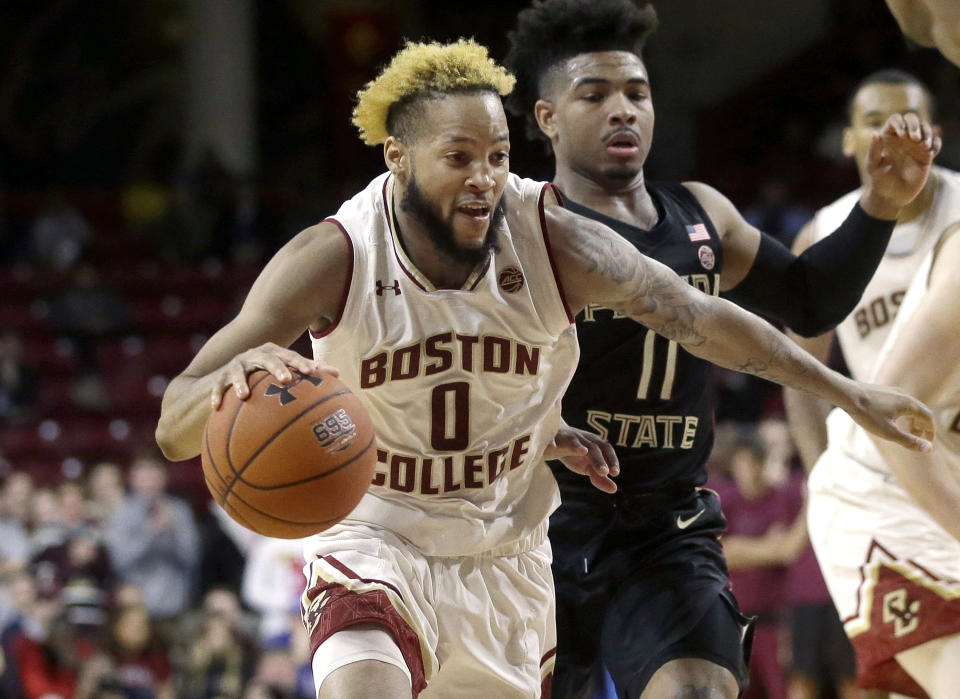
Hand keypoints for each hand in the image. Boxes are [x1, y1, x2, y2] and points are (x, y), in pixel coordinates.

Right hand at [210, 342, 338, 408]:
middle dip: (276, 368)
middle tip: (285, 380)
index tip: (313, 372)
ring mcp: (238, 364)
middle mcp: (256, 355)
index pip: (291, 356)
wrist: (234, 369)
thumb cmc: (269, 371)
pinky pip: (218, 386)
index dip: (302, 363)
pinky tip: (217, 407)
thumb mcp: (287, 369)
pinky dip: (217, 395)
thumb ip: (309, 371)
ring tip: (244, 395)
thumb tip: (339, 374)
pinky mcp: (222, 376)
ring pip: (239, 371)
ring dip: (241, 382)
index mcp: (275, 353)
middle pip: (268, 359)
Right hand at [544, 424, 619, 492]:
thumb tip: (614, 489)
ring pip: (572, 442)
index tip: (615, 473)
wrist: (553, 438)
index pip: (606, 449)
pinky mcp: (549, 441)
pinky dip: (551, 443)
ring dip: (577, 447)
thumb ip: (600, 478)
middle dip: (598, 459)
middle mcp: (581, 439)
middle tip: (604, 472)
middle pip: (592, 448)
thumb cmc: (574, 454)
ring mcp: (565, 439)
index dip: (612, 459)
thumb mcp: (587, 466)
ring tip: (583, 451)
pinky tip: (551, 447)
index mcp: (592, 444)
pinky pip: (550, 441)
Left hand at [843, 379, 934, 452]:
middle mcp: (904, 395)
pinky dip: (902, 413)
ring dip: (911, 419)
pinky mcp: (883, 390)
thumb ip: (909, 441)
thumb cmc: (867, 414)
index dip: (930, 431)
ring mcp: (893, 391)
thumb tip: (929, 449)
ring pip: (909, 406)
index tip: (927, 442)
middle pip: (920, 411)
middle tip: (917, 438)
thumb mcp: (889, 432)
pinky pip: (899, 402)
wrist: (847, 394)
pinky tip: (891, 420)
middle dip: (921, 426)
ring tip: (905, 431)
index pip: (928, 418)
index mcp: (910, 404)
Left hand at [861, 113, 941, 217]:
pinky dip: (936, 144)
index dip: (900, 123)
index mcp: (888, 137)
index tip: (901, 135)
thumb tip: (875, 133)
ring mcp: (915, 145)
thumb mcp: (873, 166)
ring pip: (926, 129)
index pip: (895, 120)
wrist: (891, 195)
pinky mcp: (926, 155)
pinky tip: (930, 153)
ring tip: (923, 146)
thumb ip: (874, 150)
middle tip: (914, 138)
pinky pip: (936, 143)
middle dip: (915, 124)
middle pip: (912, 119)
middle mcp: (903, 138)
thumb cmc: (879, 180)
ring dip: (927, 133)